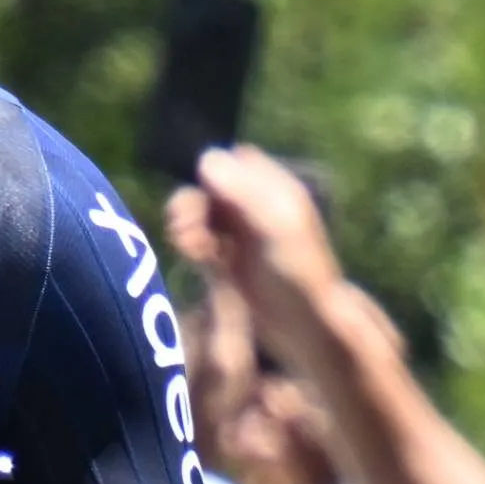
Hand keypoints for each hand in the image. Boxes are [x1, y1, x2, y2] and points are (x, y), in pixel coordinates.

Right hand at [188, 145, 343, 302]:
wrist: (303, 325)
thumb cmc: (297, 271)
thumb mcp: (274, 224)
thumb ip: (242, 190)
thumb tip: (206, 158)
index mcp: (274, 190)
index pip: (235, 161)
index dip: (215, 173)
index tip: (207, 195)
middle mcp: (255, 208)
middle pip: (210, 188)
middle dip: (193, 203)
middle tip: (182, 224)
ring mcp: (239, 235)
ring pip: (200, 214)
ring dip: (187, 223)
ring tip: (186, 244)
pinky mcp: (226, 261)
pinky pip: (198, 240)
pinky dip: (190, 243)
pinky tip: (191, 255)